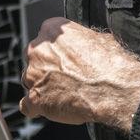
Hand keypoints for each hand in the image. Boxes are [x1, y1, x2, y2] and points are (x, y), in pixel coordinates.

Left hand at [19, 17, 139, 131]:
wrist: (113, 88)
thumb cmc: (109, 63)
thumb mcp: (98, 39)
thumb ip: (80, 40)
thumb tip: (83, 44)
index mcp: (52, 30)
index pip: (44, 38)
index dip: (54, 52)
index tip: (62, 60)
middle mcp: (38, 50)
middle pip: (33, 59)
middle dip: (45, 68)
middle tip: (63, 77)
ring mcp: (34, 74)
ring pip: (29, 81)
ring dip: (41, 87)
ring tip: (61, 94)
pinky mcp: (35, 98)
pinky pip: (26, 105)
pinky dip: (36, 108)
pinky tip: (48, 109)